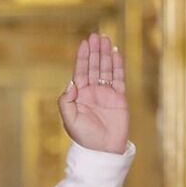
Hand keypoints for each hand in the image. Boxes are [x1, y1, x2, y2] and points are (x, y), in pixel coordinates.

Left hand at [57, 33, 128, 154]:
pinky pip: (119, 79)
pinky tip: (117, 54)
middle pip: (94, 67)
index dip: (83, 57)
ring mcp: (106, 94)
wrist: (103, 151)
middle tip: (97, 35)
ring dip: (106, 55)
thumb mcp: (69, 120)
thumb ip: (66, 100)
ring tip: (106, 39)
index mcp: (79, 95)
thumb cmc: (83, 138)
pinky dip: (118, 66)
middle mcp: (93, 92)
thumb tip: (72, 82)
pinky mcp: (119, 99)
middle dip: (95, 51)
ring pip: (107, 70)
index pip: (81, 71)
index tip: (85, 42)